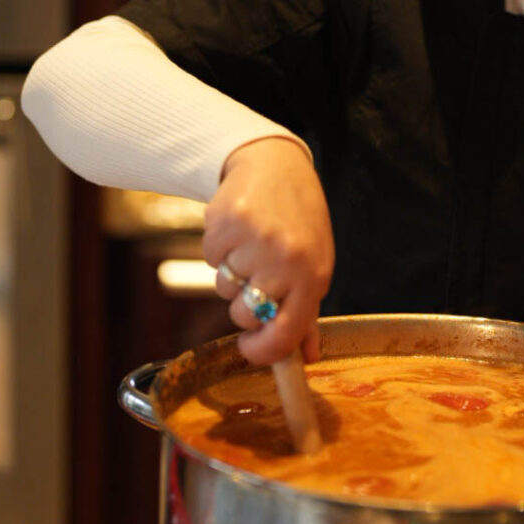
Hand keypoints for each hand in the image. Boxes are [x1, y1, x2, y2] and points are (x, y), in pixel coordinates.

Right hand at [203, 137, 333, 365]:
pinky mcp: (228, 220)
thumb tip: (306, 358)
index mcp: (314, 276)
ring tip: (251, 243)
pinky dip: (217, 249)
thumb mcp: (314, 263)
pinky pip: (209, 258)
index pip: (285, 335)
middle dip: (244, 303)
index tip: (248, 348)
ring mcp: (257, 239)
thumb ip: (307, 314)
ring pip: (223, 287)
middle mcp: (288, 259)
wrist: (275, 165)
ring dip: (230, 272)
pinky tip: (237, 228)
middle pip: (245, 316)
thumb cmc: (298, 221)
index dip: (261, 351)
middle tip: (258, 272)